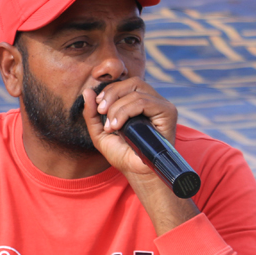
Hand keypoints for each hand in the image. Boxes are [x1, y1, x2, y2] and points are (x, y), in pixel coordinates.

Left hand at [80, 78, 198, 234]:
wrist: (136, 172)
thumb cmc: (122, 154)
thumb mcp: (100, 133)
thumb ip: (92, 113)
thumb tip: (87, 91)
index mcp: (138, 102)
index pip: (125, 84)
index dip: (109, 90)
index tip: (98, 107)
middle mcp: (152, 101)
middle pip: (132, 82)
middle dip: (112, 94)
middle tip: (102, 112)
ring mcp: (161, 106)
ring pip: (137, 92)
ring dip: (118, 108)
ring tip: (111, 126)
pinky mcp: (168, 113)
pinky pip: (146, 102)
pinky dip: (128, 111)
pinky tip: (119, 126)